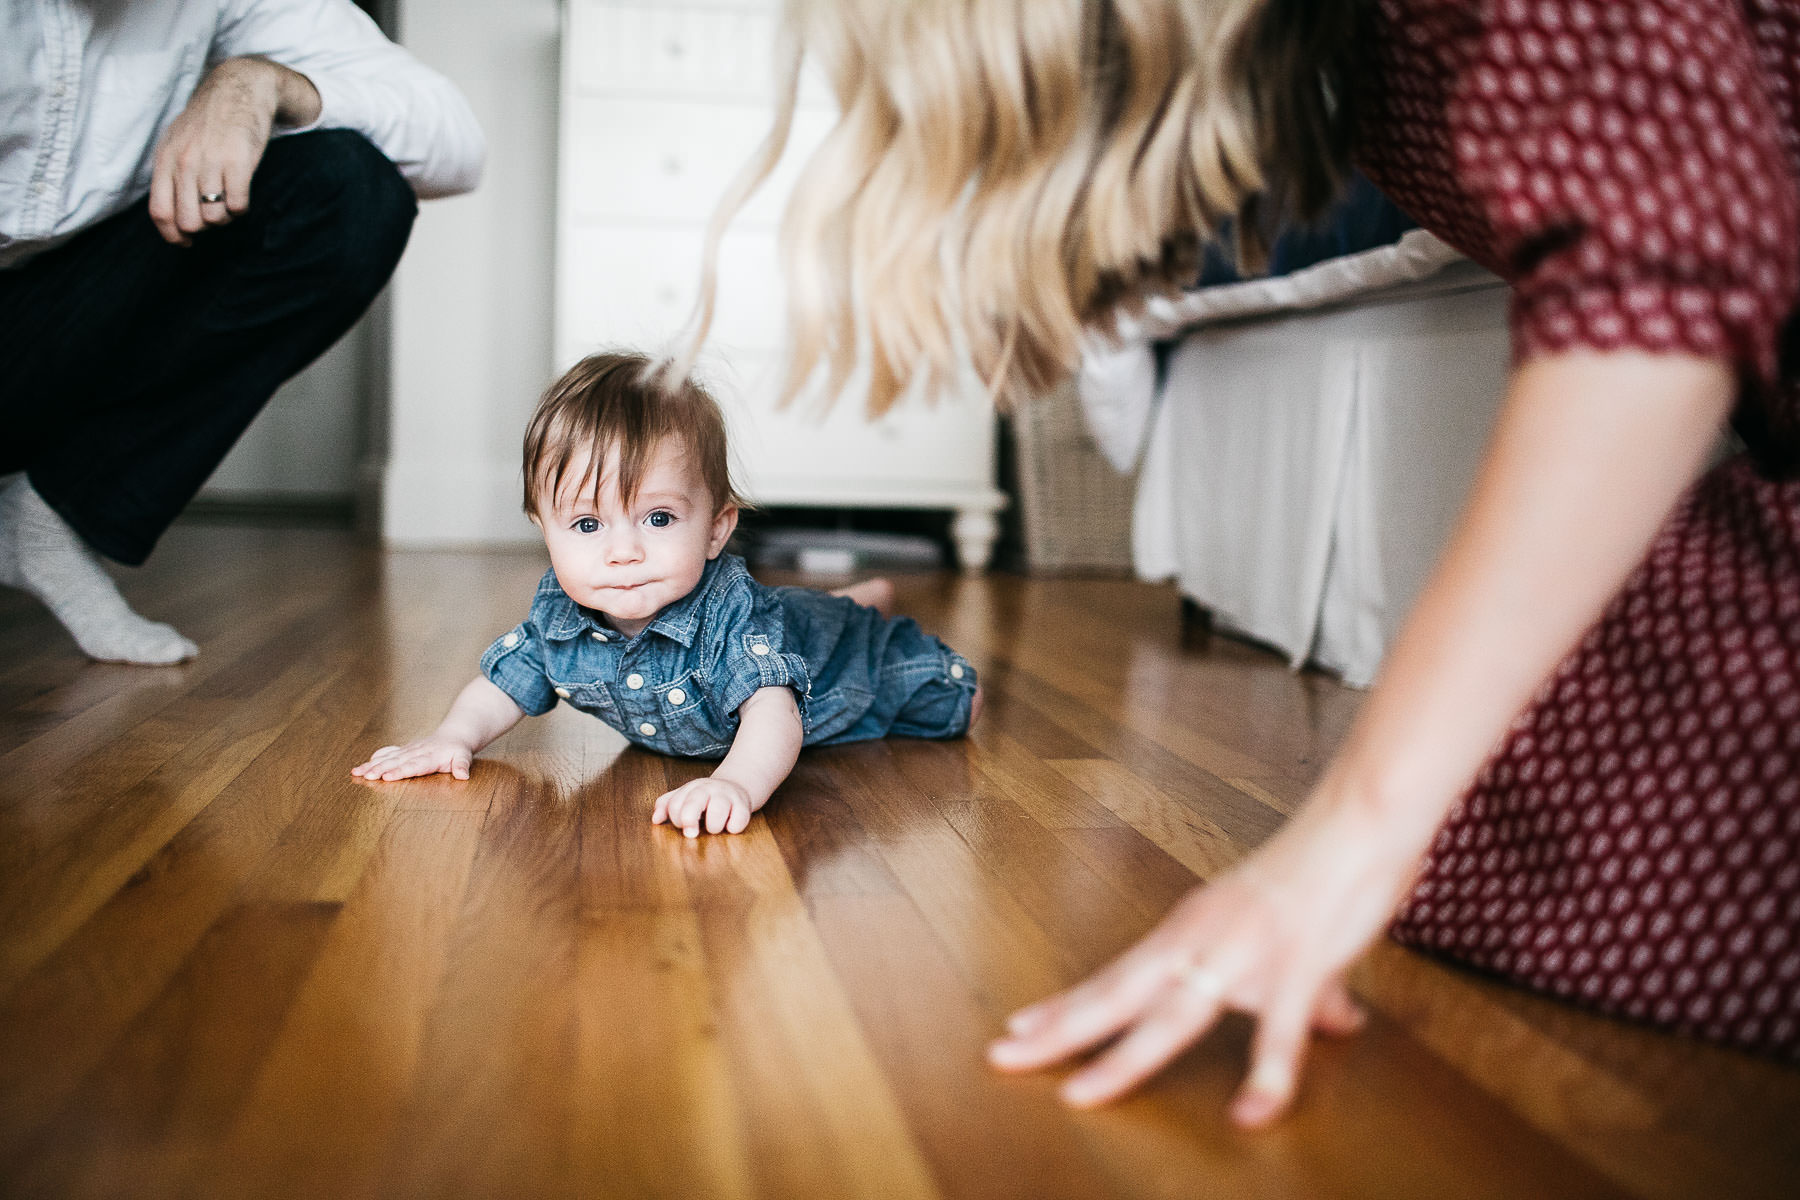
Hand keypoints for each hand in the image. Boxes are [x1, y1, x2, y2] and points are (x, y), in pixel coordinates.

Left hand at [149, 57, 319, 244]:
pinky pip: (238, 206)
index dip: (172, 235)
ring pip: (215, 218)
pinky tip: (241, 193)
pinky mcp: (239, 162)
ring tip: (229, 200)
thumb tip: (172, 217)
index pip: (160, 212)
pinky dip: (241, 208)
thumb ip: (170, 175)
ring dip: (225, 217)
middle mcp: (185, 162)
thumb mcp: (177, 143)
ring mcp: (211, 162)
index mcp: (166, 159)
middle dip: (203, 227)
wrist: (239, 90)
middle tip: (213, 214)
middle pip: (189, 222)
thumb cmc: (209, 122)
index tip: (185, 242)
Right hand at [351, 737, 474, 781]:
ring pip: (387, 758)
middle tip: (366, 776)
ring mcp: (408, 750)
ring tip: (356, 772)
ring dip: (372, 765)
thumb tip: (463, 775)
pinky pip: (387, 754)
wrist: (453, 734)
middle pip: (396, 761)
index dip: (400, 771)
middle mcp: (416, 752)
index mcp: (430, 756)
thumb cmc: (458, 749)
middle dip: (380, 768)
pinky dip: (374, 759)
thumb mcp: (464, 756)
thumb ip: (462, 765)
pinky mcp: (403, 750)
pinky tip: (361, 767)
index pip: (414, 765)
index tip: (387, 776)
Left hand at [652, 776, 755, 837]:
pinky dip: (733, 828)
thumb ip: (666, 805)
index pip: (676, 804)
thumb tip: (655, 819)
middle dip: (689, 820)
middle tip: (691, 833)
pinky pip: (738, 821)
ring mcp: (727, 796)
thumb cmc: (706, 797)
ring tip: (714, 828)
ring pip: (717, 811)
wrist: (737, 786)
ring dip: (713, 826)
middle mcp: (709, 789)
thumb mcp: (685, 796)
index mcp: (692, 788)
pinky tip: (730, 825)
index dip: (676, 819)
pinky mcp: (744, 806)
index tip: (683, 826)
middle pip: (694, 802)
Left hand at [987, 796, 1422, 1126]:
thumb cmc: (1321, 875)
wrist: (1359, 823)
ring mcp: (1243, 951)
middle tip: (1004, 1057)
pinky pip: (1280, 1030)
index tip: (1018, 1031)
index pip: (1114, 976)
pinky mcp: (1298, 962)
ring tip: (1082, 1094)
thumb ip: (1307, 992)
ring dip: (1123, 1057)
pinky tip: (1250, 1113)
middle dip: (1061, 1030)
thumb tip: (1336, 1022)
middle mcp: (1200, 939)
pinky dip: (1265, 1074)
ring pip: (1171, 1014)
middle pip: (1117, 994)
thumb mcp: (1294, 939)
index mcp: (1188, 930)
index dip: (1067, 1006)